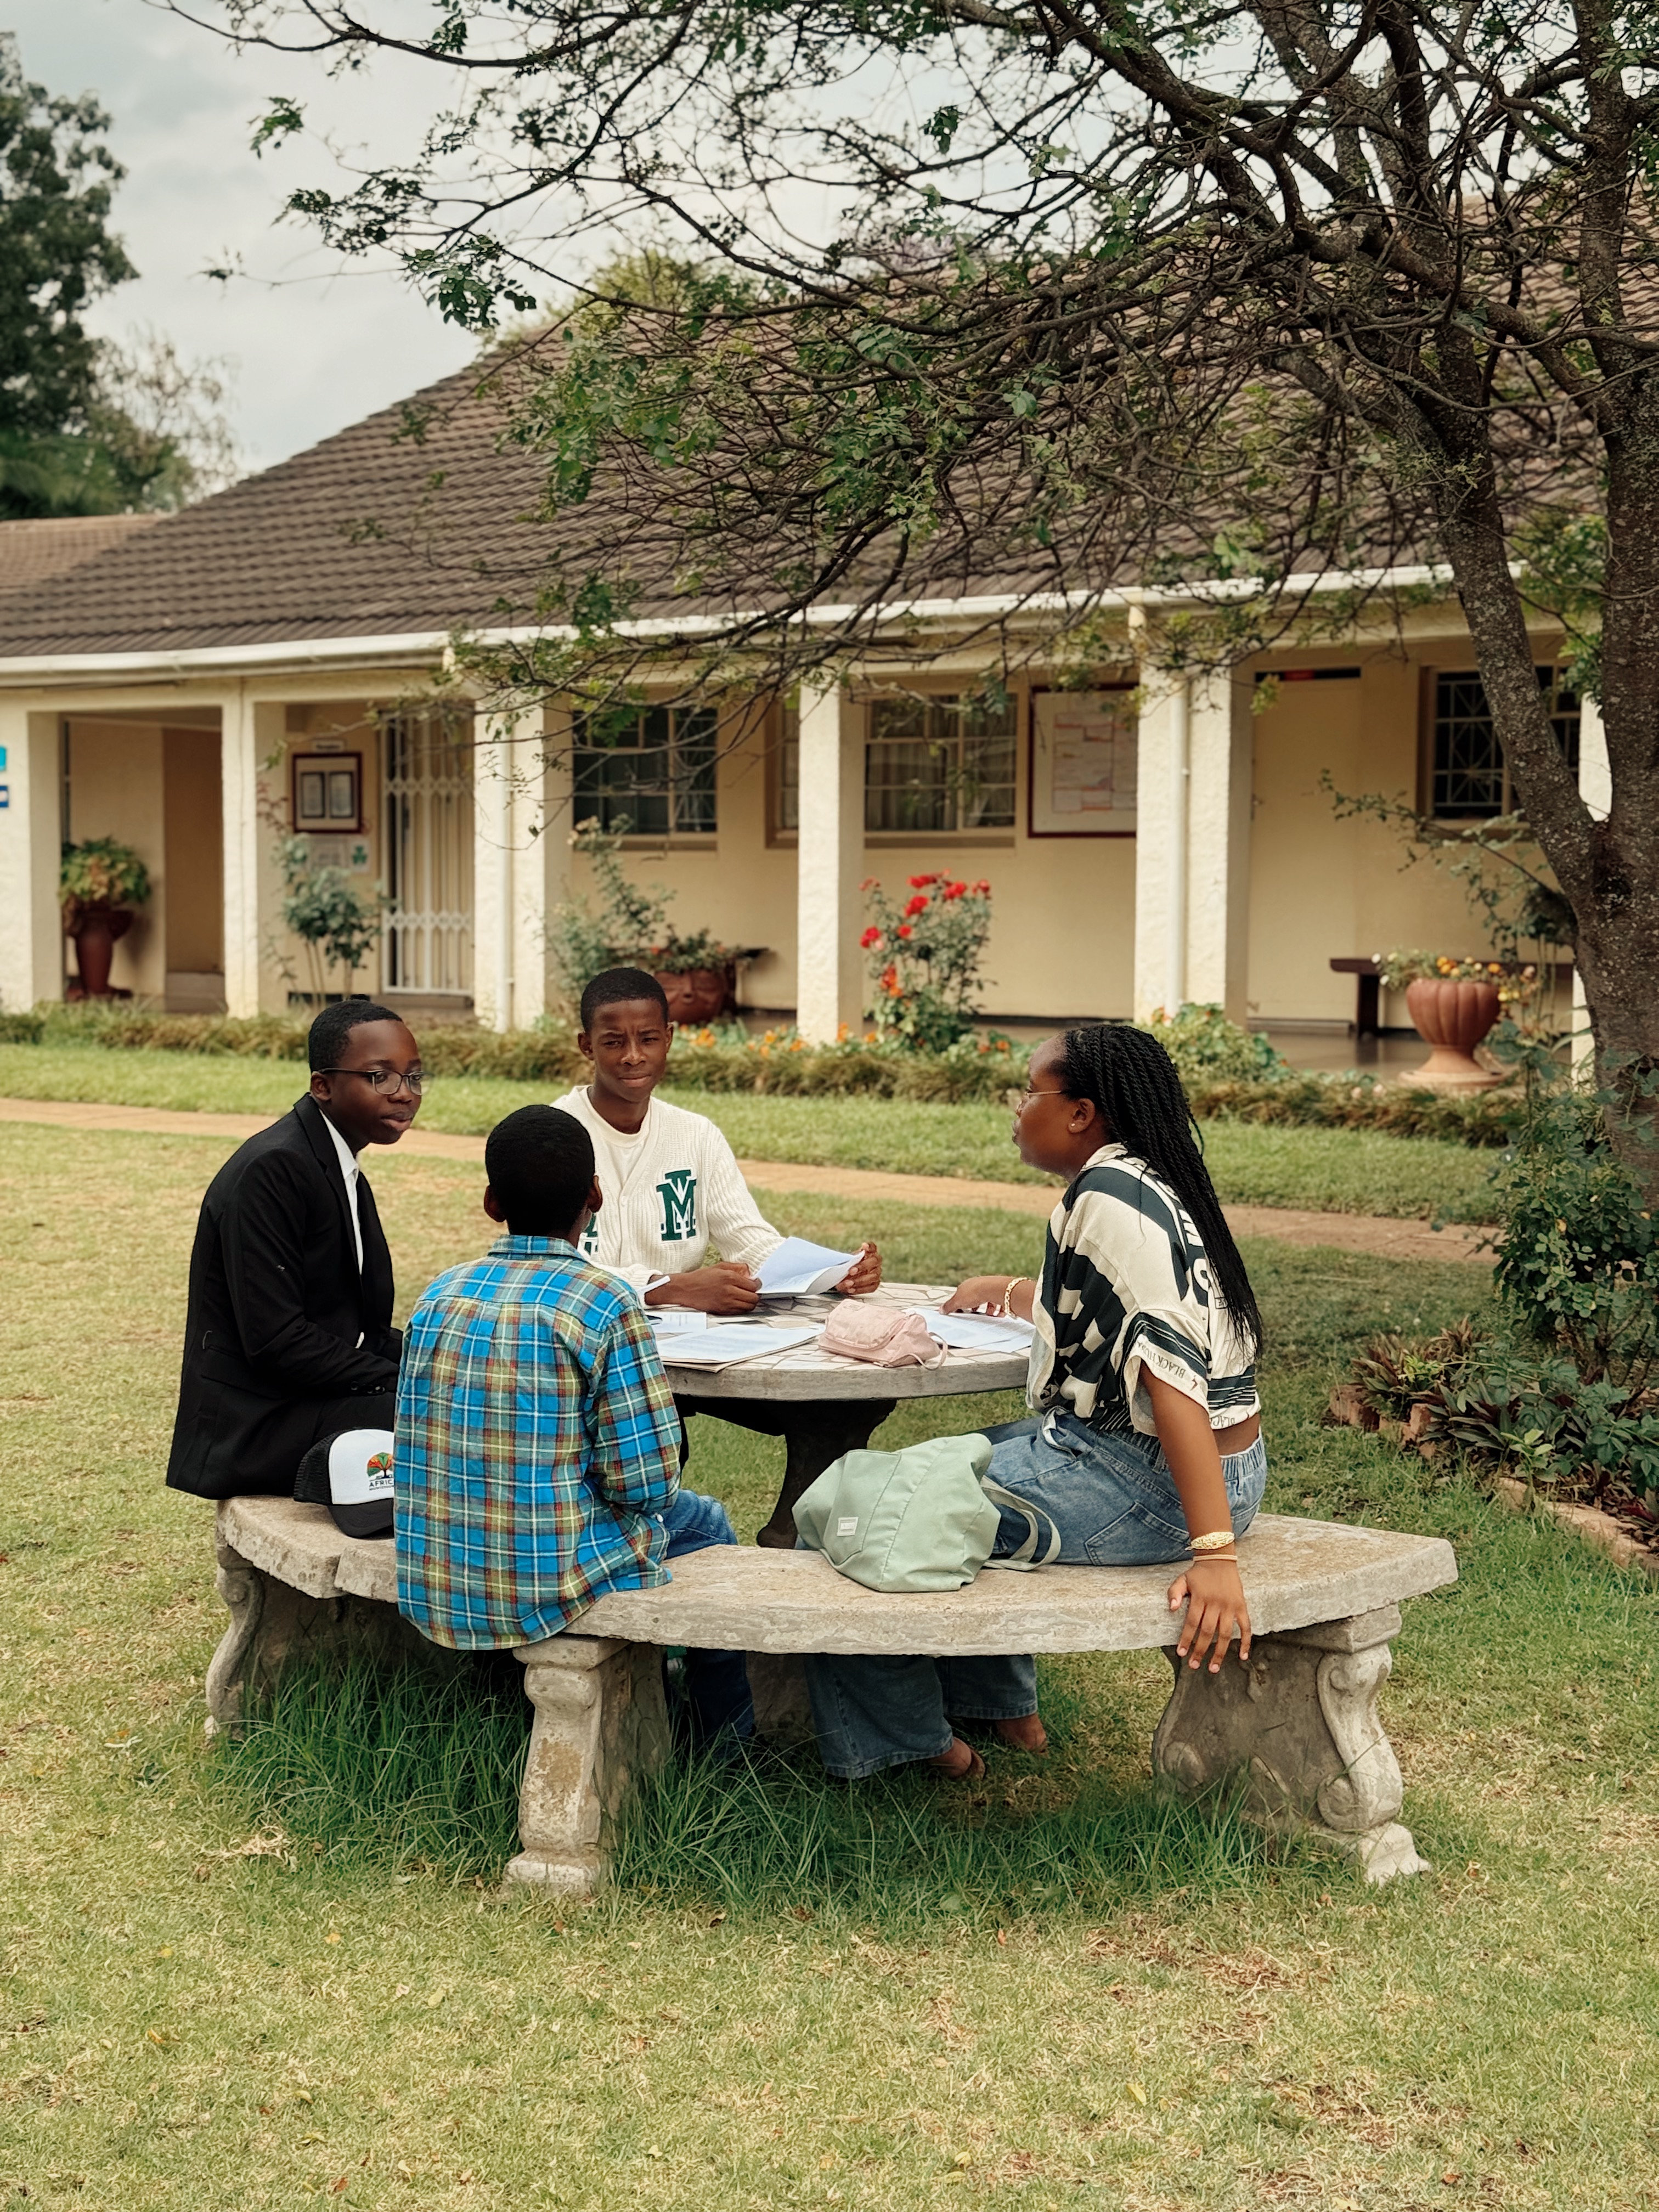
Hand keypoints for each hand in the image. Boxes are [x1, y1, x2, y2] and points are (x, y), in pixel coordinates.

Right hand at [647, 1263, 760, 1314]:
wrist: (686, 1289)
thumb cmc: (701, 1277)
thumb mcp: (719, 1266)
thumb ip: (737, 1267)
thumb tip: (750, 1273)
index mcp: (729, 1277)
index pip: (753, 1285)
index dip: (757, 1285)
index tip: (755, 1284)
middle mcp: (729, 1291)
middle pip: (753, 1298)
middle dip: (755, 1295)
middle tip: (751, 1292)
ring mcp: (726, 1303)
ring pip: (748, 1307)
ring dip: (749, 1302)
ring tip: (745, 1297)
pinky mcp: (722, 1311)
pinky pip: (740, 1312)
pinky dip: (742, 1308)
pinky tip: (737, 1302)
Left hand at [836, 1241, 882, 1295]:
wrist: (846, 1278)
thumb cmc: (847, 1267)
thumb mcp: (846, 1261)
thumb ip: (847, 1259)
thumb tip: (844, 1260)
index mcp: (869, 1253)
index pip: (872, 1247)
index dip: (869, 1246)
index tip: (864, 1246)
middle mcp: (875, 1262)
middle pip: (874, 1261)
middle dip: (862, 1266)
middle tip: (850, 1271)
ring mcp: (877, 1273)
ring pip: (873, 1276)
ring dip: (859, 1281)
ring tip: (847, 1283)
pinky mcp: (875, 1284)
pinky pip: (871, 1287)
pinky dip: (860, 1289)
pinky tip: (851, 1289)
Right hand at [943, 1275, 1011, 1313]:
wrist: (993, 1289)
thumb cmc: (974, 1293)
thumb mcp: (957, 1302)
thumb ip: (949, 1306)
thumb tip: (940, 1310)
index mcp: (967, 1285)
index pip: (962, 1296)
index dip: (961, 1305)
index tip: (961, 1313)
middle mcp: (978, 1285)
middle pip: (975, 1298)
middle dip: (975, 1308)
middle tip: (975, 1316)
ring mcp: (989, 1288)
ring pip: (988, 1301)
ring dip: (988, 1310)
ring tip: (988, 1316)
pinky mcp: (999, 1293)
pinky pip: (999, 1303)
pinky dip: (998, 1310)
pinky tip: (997, 1315)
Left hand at [1166, 1554, 1251, 1672]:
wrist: (1219, 1560)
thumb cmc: (1198, 1574)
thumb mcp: (1182, 1579)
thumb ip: (1174, 1593)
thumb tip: (1171, 1609)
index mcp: (1200, 1598)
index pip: (1192, 1622)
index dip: (1186, 1639)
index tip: (1181, 1653)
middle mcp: (1216, 1603)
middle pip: (1207, 1631)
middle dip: (1200, 1650)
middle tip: (1194, 1665)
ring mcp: (1230, 1606)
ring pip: (1225, 1633)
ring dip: (1220, 1652)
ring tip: (1213, 1667)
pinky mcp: (1241, 1606)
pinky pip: (1246, 1627)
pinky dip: (1246, 1642)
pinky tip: (1243, 1656)